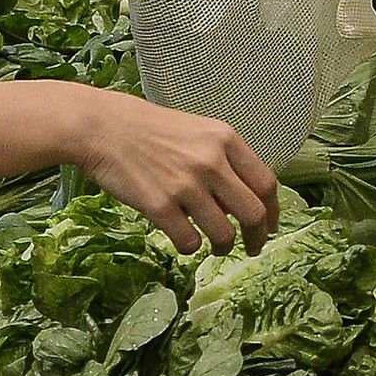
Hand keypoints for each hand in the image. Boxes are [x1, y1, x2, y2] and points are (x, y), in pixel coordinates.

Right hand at [66, 86, 278, 255]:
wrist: (101, 127)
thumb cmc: (148, 129)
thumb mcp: (196, 132)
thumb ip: (223, 160)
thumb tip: (241, 201)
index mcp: (225, 140)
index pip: (266, 183)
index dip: (274, 212)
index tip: (270, 227)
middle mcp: (211, 162)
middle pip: (253, 214)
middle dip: (256, 238)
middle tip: (251, 248)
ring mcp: (185, 186)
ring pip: (224, 234)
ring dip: (222, 246)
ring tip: (214, 245)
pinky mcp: (159, 207)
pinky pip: (189, 242)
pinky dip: (190, 247)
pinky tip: (183, 238)